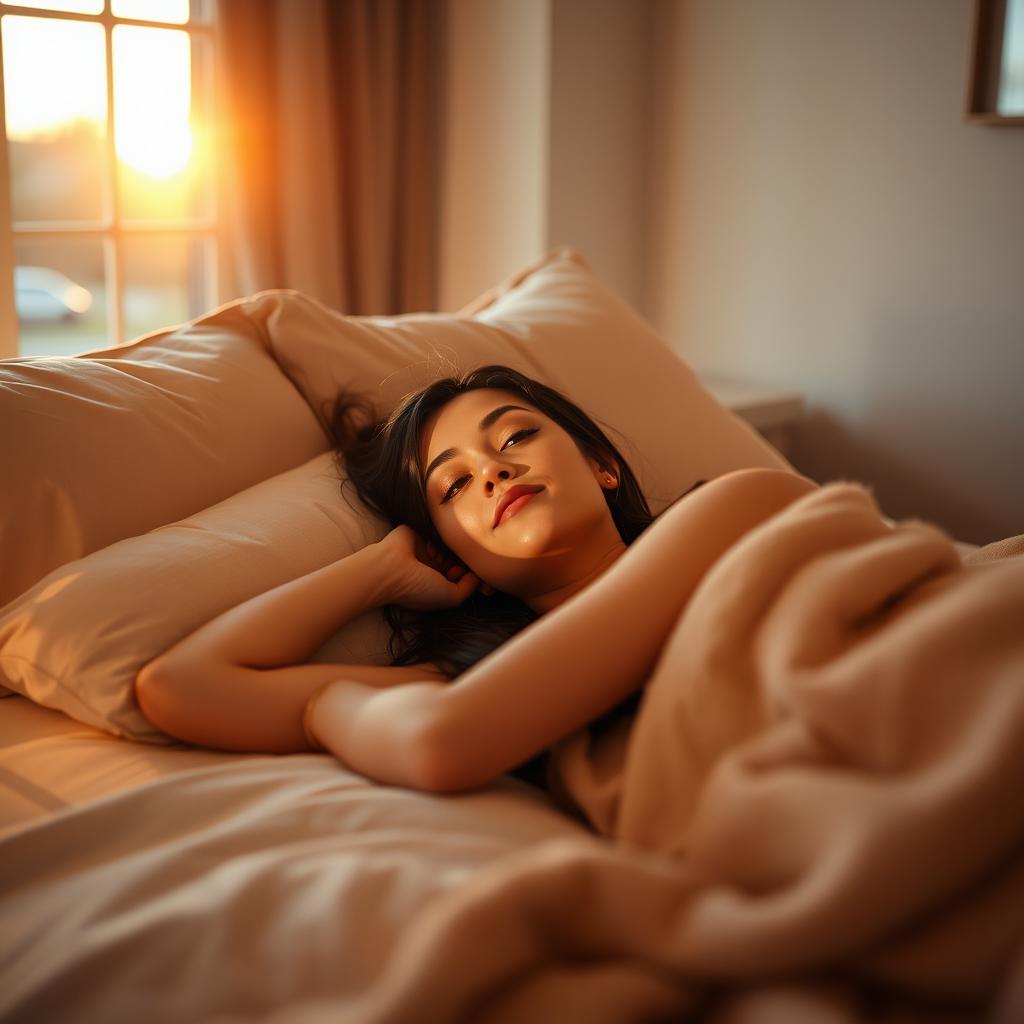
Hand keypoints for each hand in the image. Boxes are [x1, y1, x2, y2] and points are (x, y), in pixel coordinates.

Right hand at [373, 525, 493, 609]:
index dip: (471, 574)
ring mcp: (425, 548)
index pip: (461, 574)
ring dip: (449, 550)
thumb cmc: (417, 587)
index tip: (474, 576)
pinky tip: (431, 546)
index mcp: (436, 582)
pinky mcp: (419, 531)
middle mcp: (431, 565)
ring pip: (449, 544)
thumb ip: (469, 588)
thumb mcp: (450, 597)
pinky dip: (438, 537)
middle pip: (457, 558)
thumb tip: (478, 575)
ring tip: (439, 558)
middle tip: (459, 567)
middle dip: (463, 562)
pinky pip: (437, 530)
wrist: (389, 568)